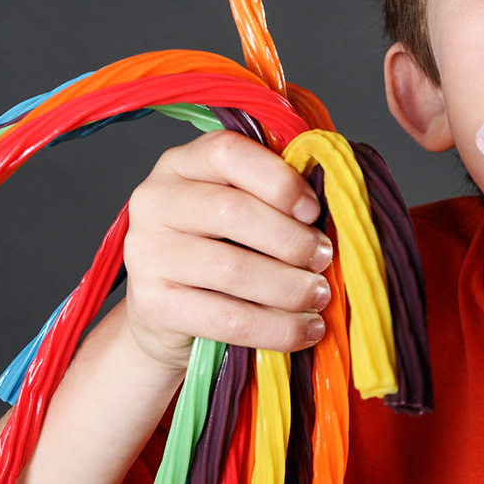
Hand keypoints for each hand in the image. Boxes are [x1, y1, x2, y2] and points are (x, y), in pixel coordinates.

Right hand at [121, 129, 335, 369]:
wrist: (168, 316)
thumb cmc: (220, 251)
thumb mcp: (240, 214)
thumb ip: (273, 197)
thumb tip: (337, 204)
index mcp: (181, 164)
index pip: (227, 152)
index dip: (278, 179)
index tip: (313, 210)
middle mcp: (155, 201)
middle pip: (232, 211)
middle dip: (291, 240)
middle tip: (324, 259)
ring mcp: (147, 253)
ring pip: (232, 268)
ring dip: (290, 287)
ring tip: (319, 297)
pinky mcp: (153, 304)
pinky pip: (227, 318)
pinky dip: (275, 327)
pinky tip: (303, 330)